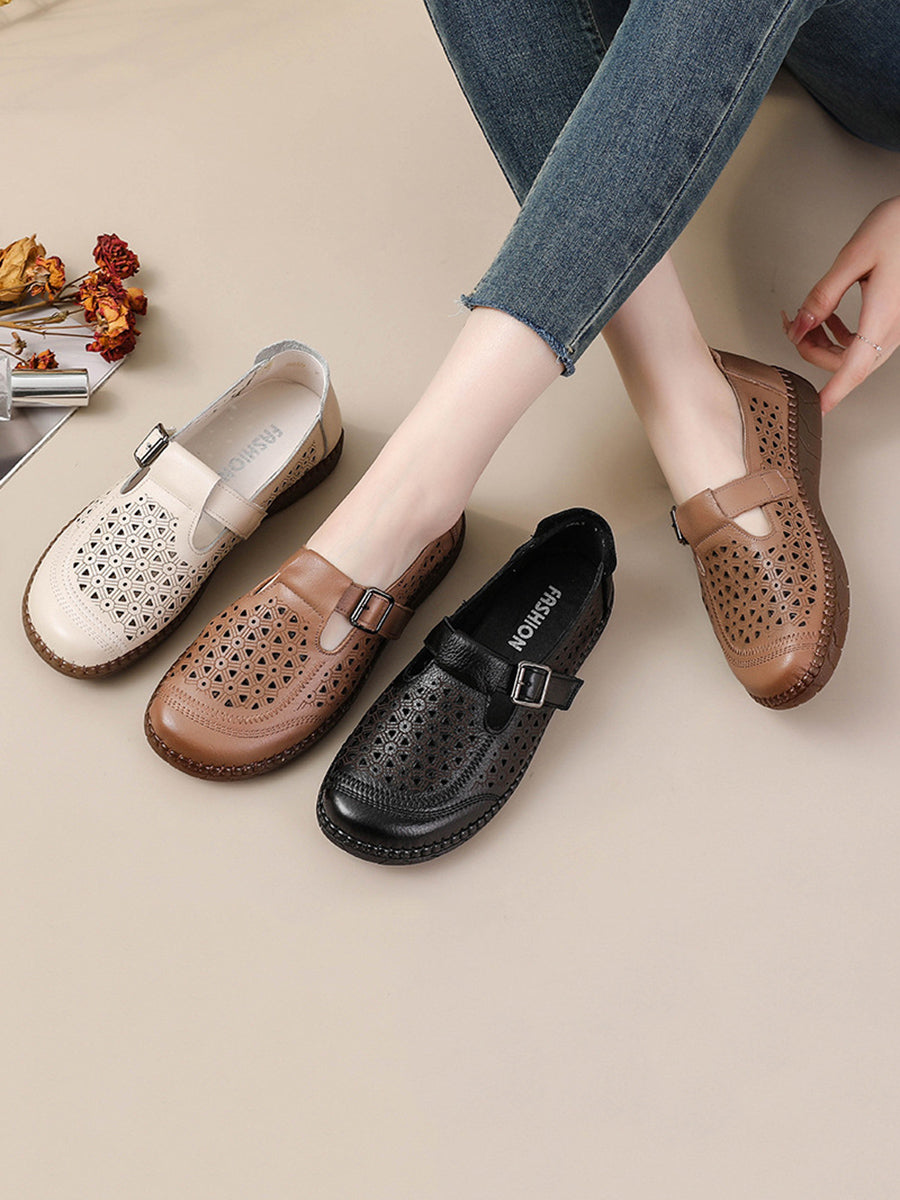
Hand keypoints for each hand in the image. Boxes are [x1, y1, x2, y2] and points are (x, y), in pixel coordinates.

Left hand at [782, 196, 899, 412]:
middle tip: (792, 326)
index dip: (834, 393)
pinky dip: (840, 336)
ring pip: (854, 355)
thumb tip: (799, 326)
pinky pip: (863, 342)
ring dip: (824, 344)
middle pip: (847, 363)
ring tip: (806, 319)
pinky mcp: (894, 318)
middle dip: (812, 352)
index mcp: (883, 315)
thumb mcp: (854, 256)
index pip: (854, 368)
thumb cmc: (899, 227)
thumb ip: (823, 295)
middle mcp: (892, 326)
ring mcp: (896, 325)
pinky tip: (829, 317)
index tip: (818, 408)